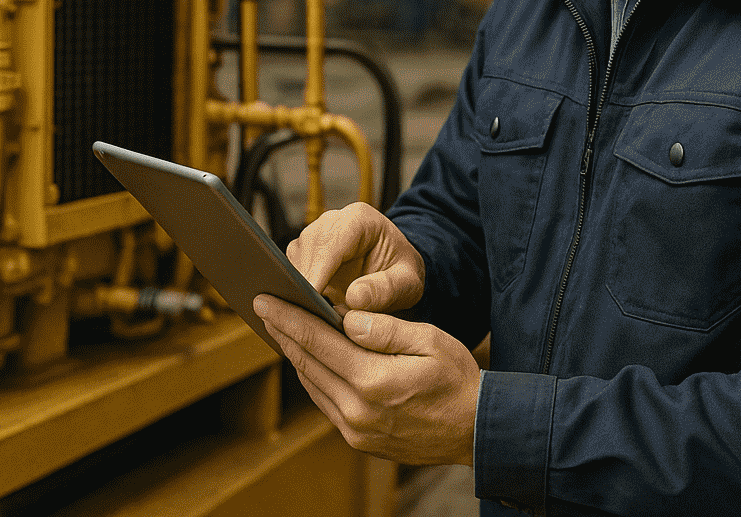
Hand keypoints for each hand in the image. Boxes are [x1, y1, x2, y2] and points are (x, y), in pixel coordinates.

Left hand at [253, 293, 479, 466]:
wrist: (476, 431)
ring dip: (296, 355)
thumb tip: (346, 317)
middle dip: (284, 332)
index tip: (264, 299)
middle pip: (307, 363)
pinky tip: (311, 359)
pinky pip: (325, 402)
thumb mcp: (430, 341)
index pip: (317, 341)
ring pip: (312, 384)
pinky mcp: (358, 440)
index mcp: (373, 381)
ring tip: (283, 329)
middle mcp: (357, 410)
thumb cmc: (457, 380)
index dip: (287, 318)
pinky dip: (314, 377)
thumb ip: (384, 329)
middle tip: (266, 307)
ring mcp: (356, 429)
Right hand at [286, 202, 424, 315]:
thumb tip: (354, 298)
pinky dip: (294, 293)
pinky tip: (303, 315)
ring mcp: (314, 237)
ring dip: (296, 290)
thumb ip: (387, 289)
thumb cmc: (402, 272)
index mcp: (359, 220)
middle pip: (307, 251)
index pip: (332, 243)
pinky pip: (289, 273)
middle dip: (305, 285)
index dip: (318, 272)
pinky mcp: (303, 254)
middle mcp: (331, 222)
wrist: (394, 267)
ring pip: (293, 262)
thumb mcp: (408, 282)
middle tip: (308, 319)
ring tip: (306, 321)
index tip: (310, 301)